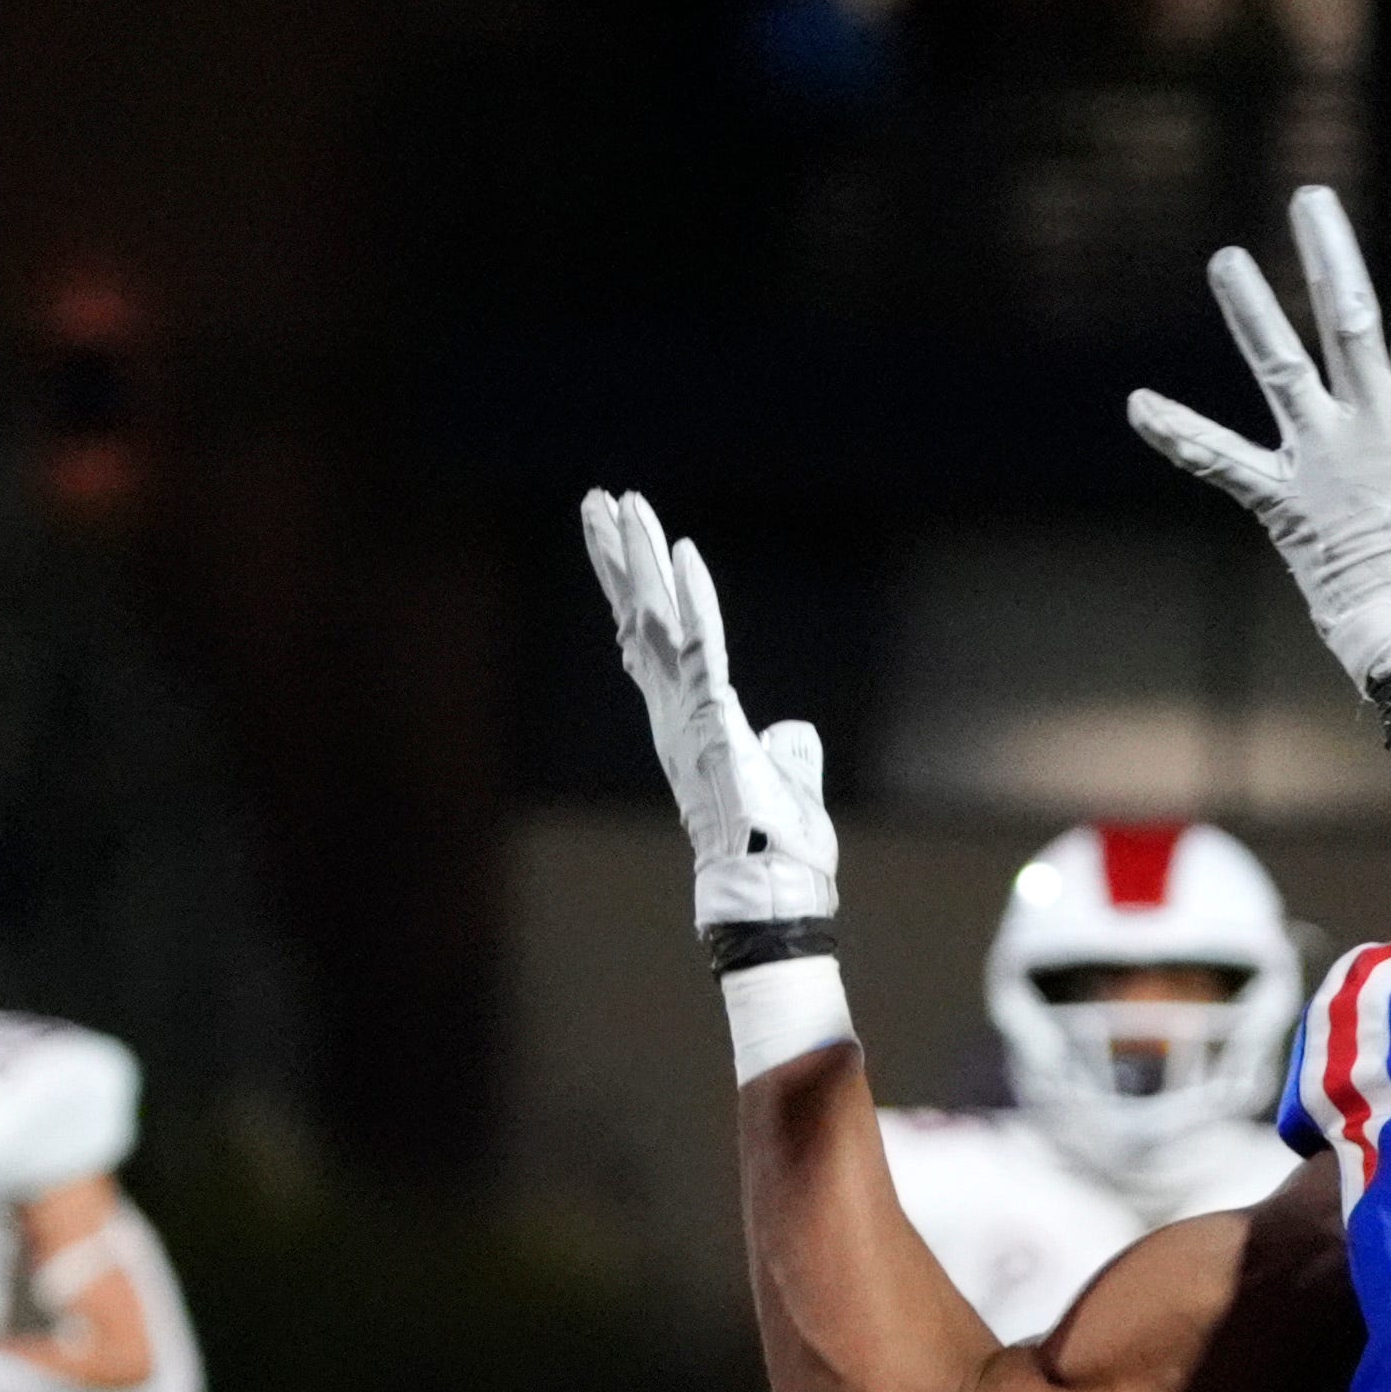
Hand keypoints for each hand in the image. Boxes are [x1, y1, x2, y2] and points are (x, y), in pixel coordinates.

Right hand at [580, 489, 840, 943]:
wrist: (770, 891)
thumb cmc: (776, 850)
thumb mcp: (786, 782)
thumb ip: (787, 751)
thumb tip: (794, 734)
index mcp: (688, 719)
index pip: (651, 641)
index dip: (632, 590)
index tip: (613, 546)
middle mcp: (674, 710)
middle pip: (638, 615)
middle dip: (618, 557)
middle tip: (596, 501)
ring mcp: (687, 711)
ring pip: (656, 617)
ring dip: (639, 557)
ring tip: (616, 502)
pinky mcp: (711, 716)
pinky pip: (700, 643)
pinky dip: (693, 597)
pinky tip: (680, 549)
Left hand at [1129, 186, 1390, 694]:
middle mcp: (1376, 420)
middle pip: (1348, 319)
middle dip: (1329, 254)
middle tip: (1309, 196)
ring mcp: (1326, 456)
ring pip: (1281, 367)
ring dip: (1252, 311)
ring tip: (1226, 259)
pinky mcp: (1284, 500)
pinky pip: (1221, 462)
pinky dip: (1178, 433)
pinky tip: (1136, 403)